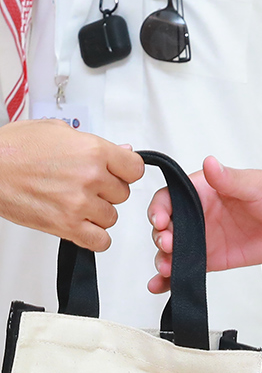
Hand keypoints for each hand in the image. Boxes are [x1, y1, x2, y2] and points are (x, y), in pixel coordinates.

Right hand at [0, 120, 143, 250]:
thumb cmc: (15, 148)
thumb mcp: (58, 131)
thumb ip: (93, 142)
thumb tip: (121, 150)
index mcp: (93, 151)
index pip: (135, 168)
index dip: (126, 171)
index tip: (118, 172)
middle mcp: (91, 177)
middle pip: (122, 193)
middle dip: (108, 191)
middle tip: (88, 186)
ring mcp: (79, 204)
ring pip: (112, 217)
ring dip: (98, 213)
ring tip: (78, 203)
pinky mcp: (65, 226)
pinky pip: (100, 241)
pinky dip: (94, 237)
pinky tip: (82, 225)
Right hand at [148, 156, 261, 292]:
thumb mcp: (253, 185)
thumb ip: (228, 179)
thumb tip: (209, 164)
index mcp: (203, 191)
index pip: (169, 198)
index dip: (158, 209)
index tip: (159, 221)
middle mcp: (198, 214)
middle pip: (166, 226)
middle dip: (160, 237)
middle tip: (168, 245)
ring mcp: (203, 238)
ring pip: (172, 250)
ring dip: (163, 259)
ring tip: (167, 268)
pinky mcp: (212, 259)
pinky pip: (186, 268)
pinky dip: (171, 279)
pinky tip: (160, 286)